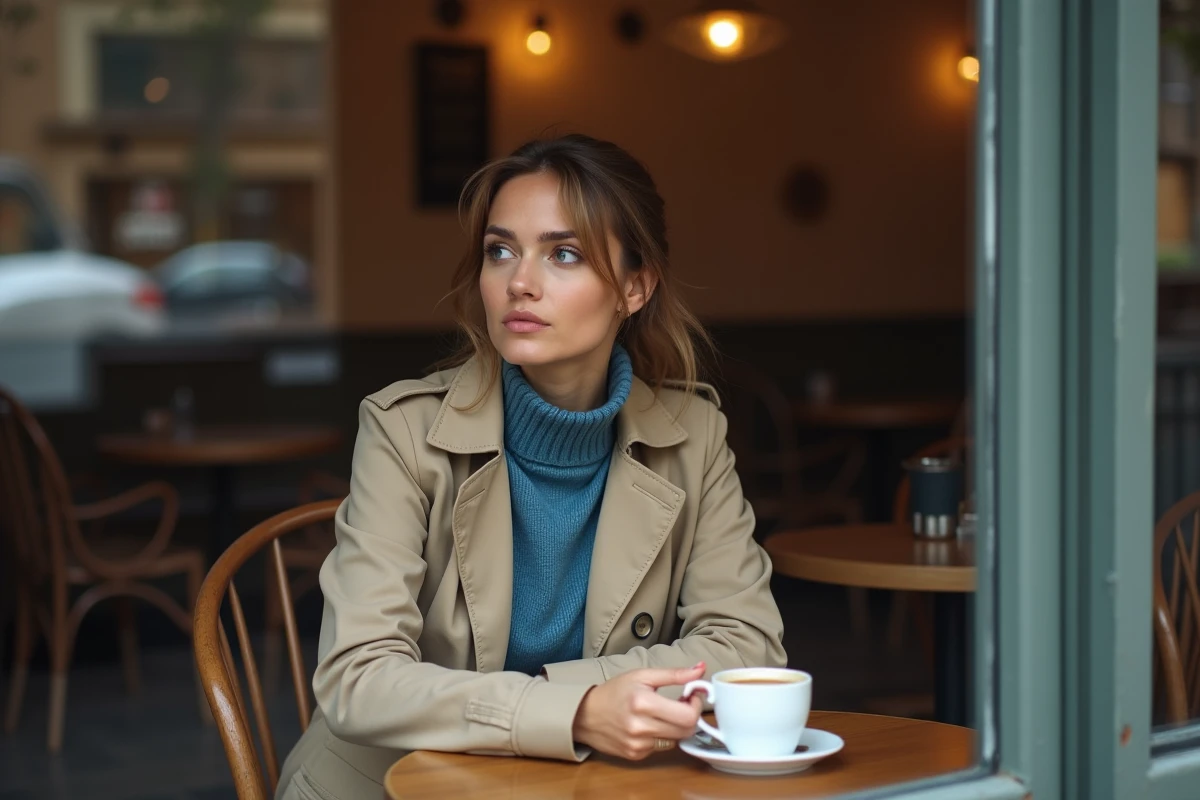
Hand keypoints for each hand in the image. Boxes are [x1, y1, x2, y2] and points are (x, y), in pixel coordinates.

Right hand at [571, 662, 705, 759]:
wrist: (585, 715)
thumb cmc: (615, 691)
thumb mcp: (642, 675)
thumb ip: (674, 674)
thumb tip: (701, 669)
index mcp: (643, 703)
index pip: (688, 716)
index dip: (696, 705)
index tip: (691, 695)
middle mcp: (641, 727)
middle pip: (686, 731)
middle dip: (690, 716)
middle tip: (682, 704)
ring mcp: (638, 745)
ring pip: (676, 740)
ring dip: (676, 726)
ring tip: (664, 713)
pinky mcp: (635, 755)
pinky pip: (662, 747)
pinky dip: (662, 735)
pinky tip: (650, 725)